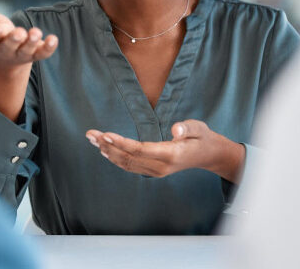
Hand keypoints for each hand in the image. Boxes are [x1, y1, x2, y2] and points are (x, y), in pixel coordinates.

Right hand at [0, 6, 57, 67]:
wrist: (7, 53)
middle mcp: (6, 49)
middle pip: (10, 45)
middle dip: (15, 39)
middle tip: (21, 33)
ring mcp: (21, 53)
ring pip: (26, 50)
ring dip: (32, 42)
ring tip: (36, 33)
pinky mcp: (35, 54)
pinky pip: (42, 53)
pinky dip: (48, 47)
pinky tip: (53, 39)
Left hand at [86, 120, 245, 182]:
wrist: (208, 155)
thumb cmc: (202, 138)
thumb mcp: (199, 129)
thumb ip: (188, 129)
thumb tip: (176, 130)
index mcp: (171, 155)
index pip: (141, 150)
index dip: (122, 143)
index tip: (106, 135)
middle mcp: (160, 167)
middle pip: (129, 158)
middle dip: (108, 146)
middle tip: (91, 134)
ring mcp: (156, 171)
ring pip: (126, 164)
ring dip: (107, 152)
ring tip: (92, 139)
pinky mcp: (152, 171)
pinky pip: (130, 166)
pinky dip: (115, 158)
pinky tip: (103, 150)